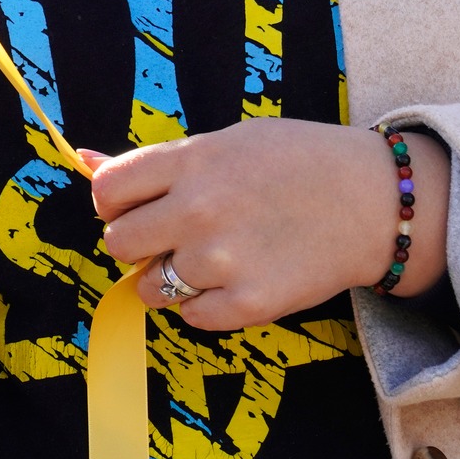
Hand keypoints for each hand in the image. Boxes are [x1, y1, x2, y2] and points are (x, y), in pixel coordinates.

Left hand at [89, 120, 450, 331]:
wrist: (376, 201)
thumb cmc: (298, 162)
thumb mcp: (226, 141)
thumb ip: (158, 160)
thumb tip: (83, 159)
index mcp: (190, 161)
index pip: (106, 191)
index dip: (113, 203)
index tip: (134, 206)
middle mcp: (198, 210)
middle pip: (117, 243)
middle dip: (136, 243)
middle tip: (169, 237)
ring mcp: (222, 260)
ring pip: (148, 288)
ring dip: (167, 279)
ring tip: (208, 259)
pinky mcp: (249, 303)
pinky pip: (191, 318)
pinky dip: (204, 306)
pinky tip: (232, 281)